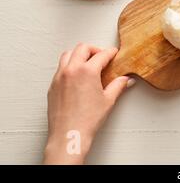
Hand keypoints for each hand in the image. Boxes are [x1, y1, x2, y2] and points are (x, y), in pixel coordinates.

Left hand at [44, 43, 135, 164]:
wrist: (69, 134)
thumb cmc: (87, 120)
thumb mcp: (108, 100)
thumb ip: (118, 85)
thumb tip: (125, 80)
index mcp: (87, 71)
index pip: (101, 54)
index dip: (110, 52)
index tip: (113, 53)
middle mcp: (71, 70)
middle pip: (82, 48)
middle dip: (94, 49)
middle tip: (102, 56)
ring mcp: (59, 77)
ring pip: (68, 54)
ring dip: (79, 54)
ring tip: (88, 62)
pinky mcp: (53, 85)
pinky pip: (60, 67)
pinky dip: (70, 65)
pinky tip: (77, 75)